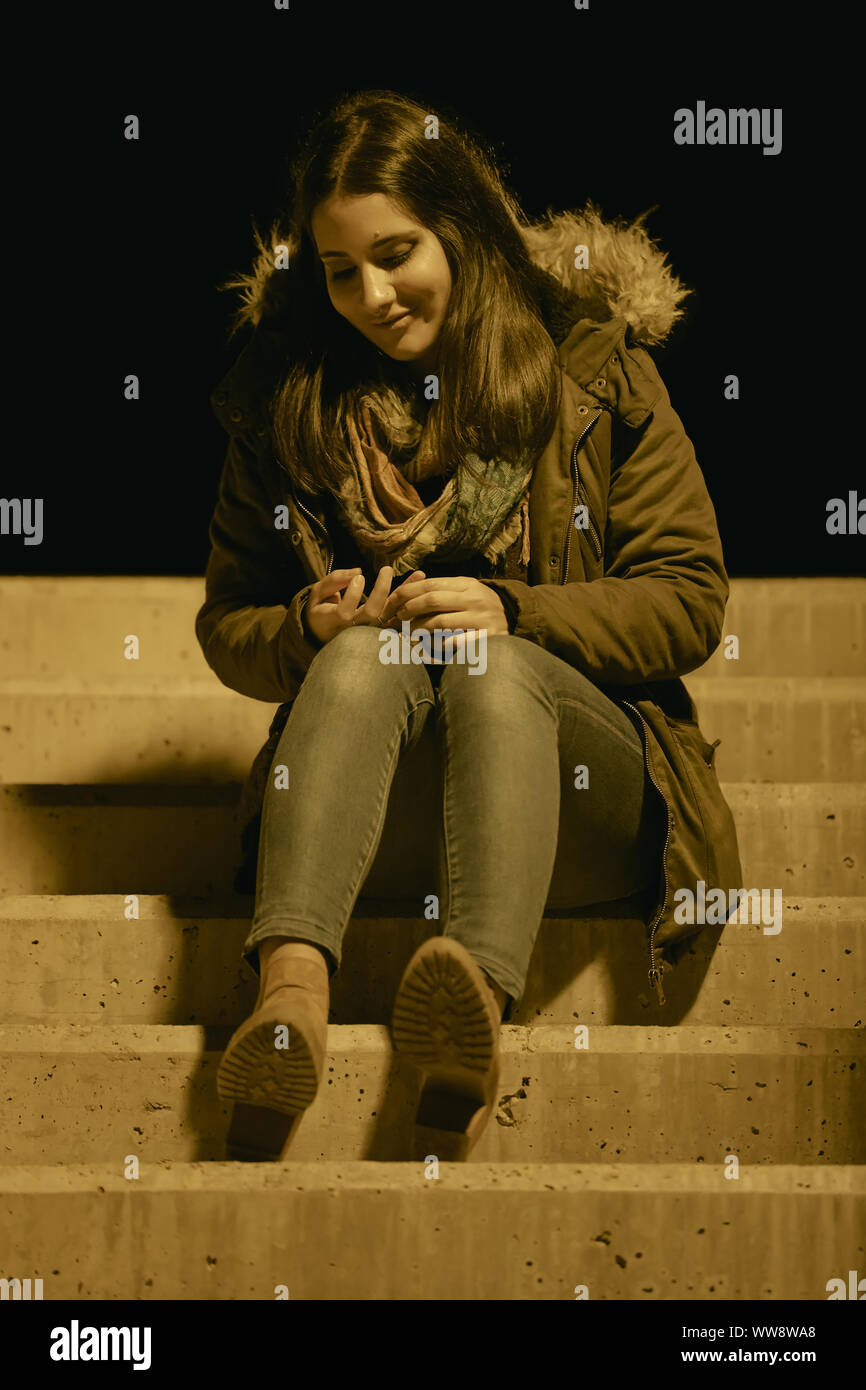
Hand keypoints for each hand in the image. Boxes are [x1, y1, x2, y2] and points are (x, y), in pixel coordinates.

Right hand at [304, 566, 426, 645]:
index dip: (352, 595)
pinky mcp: (382, 629)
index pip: (345, 613)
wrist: (325, 634)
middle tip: (386, 569)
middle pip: (372, 614)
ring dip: (405, 595)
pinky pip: (398, 616)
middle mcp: (354, 630)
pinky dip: (411, 602)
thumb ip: (334, 581)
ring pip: (391, 615)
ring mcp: (370, 631)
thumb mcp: (318, 593)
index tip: (359, 577)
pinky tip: (420, 586)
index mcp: (334, 622)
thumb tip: (357, 571)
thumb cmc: (321, 610)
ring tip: (419, 574)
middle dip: (381, 591)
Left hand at [381, 575, 508, 636]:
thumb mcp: (464, 591)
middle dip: (408, 610)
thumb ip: (440, 590)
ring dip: (419, 629)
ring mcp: (482, 618)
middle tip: (396, 620)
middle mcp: (474, 598)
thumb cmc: (479, 606)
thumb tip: (404, 592)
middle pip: (432, 600)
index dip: (405, 594)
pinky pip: (459, 643)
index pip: (429, 585)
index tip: (390, 605)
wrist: (515, 618)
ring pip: (441, 622)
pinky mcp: (488, 638)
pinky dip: (441, 646)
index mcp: (466, 584)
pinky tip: (429, 650)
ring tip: (407, 634)